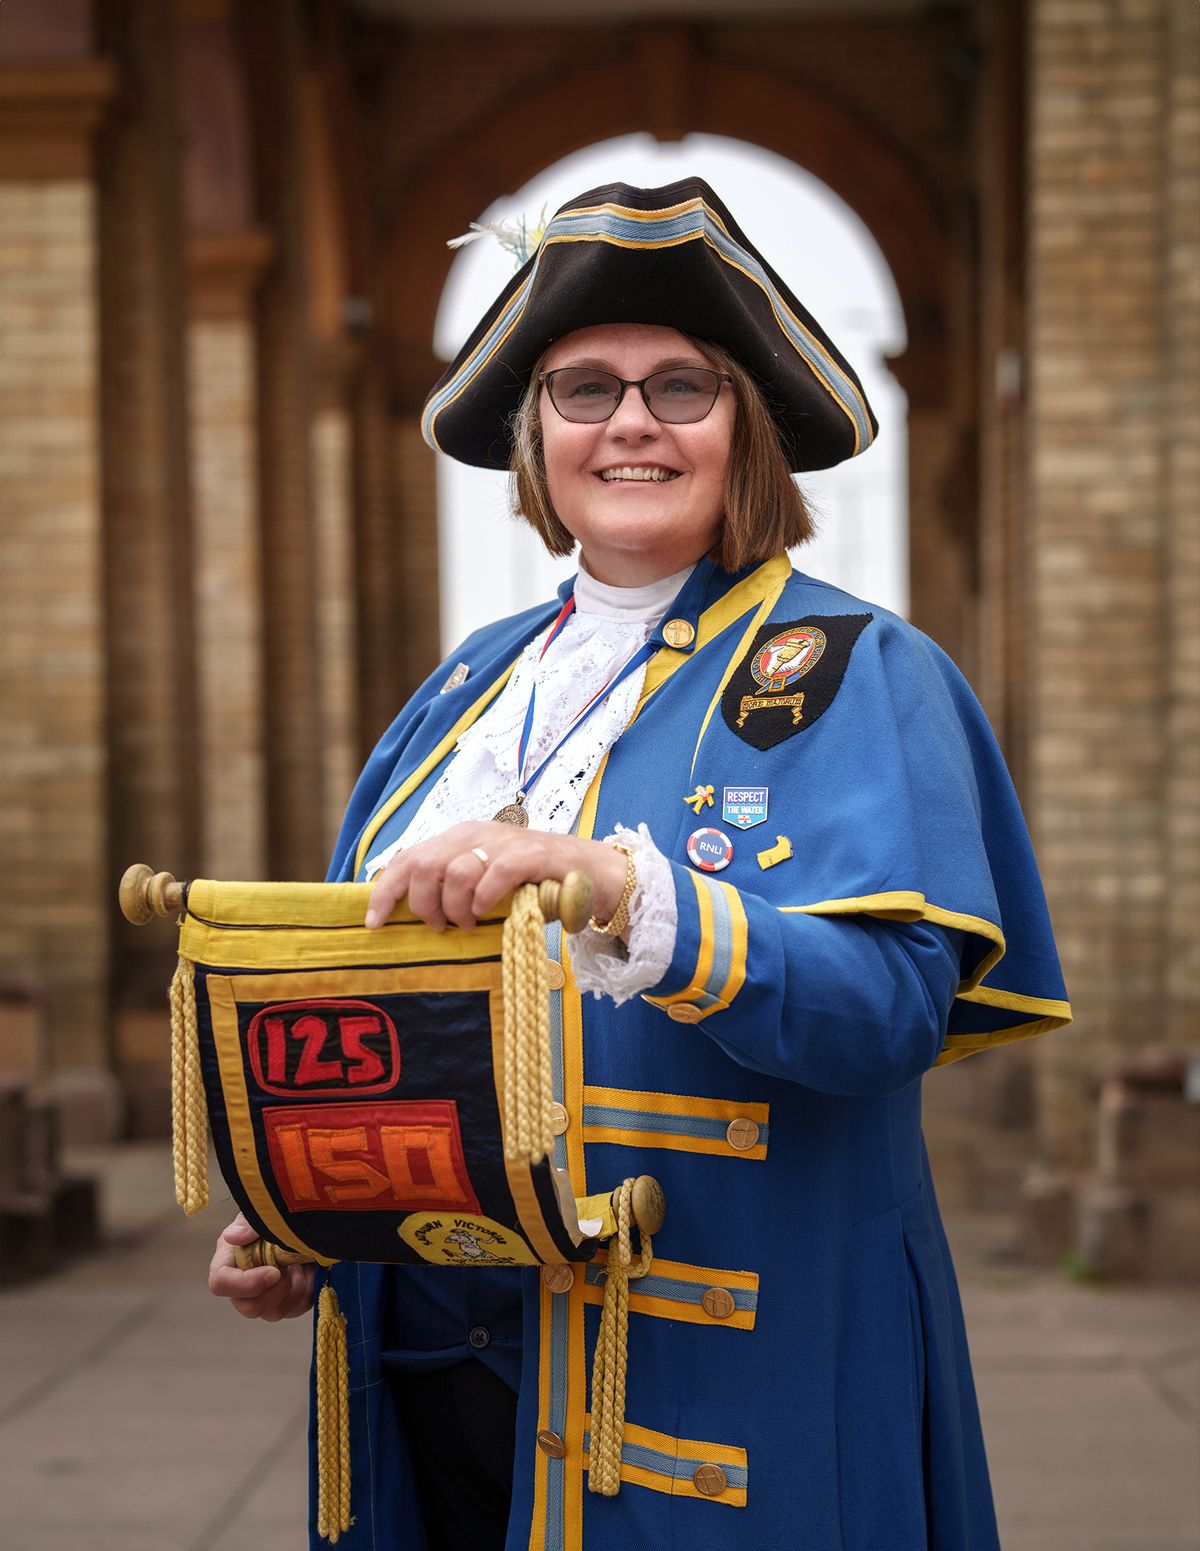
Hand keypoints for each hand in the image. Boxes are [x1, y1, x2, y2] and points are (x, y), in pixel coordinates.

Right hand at [208, 1213, 314, 1320]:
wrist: (304, 1227)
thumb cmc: (275, 1218)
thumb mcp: (264, 1213)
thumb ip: (249, 1224)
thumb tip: (233, 1237)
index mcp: (229, 1261)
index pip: (221, 1283)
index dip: (245, 1283)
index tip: (274, 1271)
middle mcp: (241, 1286)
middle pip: (248, 1306)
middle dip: (277, 1288)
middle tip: (293, 1265)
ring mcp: (263, 1299)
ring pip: (274, 1312)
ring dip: (295, 1287)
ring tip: (302, 1264)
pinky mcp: (284, 1305)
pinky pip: (294, 1310)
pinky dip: (307, 1291)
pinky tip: (310, 1272)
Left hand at [364, 821, 627, 934]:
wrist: (595, 875)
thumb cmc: (536, 886)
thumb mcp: (486, 887)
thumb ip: (453, 892)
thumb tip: (413, 919)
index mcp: (460, 838)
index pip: (408, 857)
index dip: (386, 890)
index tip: (374, 923)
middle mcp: (478, 833)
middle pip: (424, 863)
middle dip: (423, 903)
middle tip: (440, 928)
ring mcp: (506, 842)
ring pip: (456, 871)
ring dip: (455, 907)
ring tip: (469, 924)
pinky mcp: (535, 855)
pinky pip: (497, 872)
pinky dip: (485, 897)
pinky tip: (487, 913)